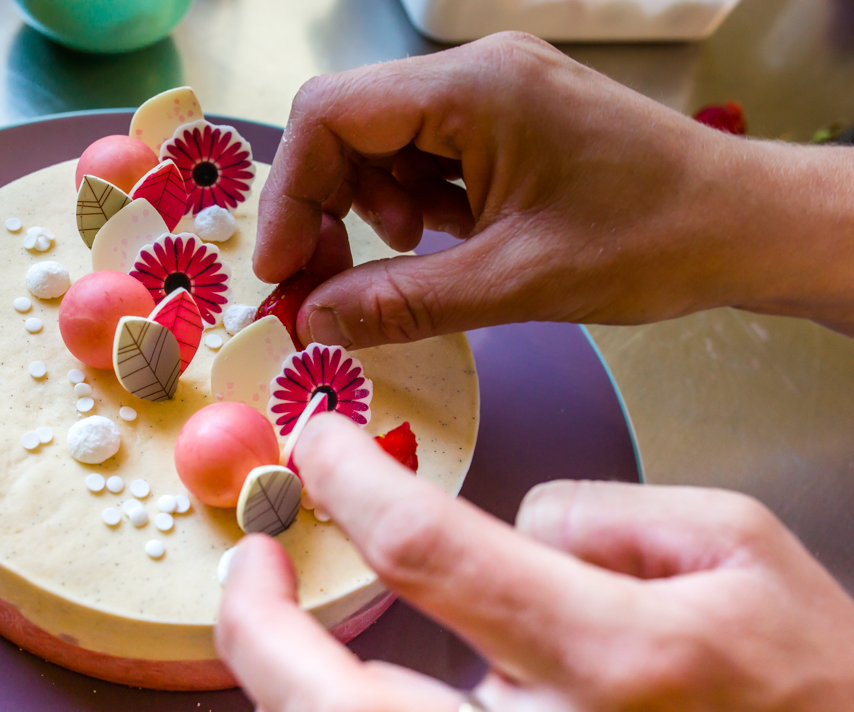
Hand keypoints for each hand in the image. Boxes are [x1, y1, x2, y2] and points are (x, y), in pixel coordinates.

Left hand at [215, 414, 853, 711]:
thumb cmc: (816, 686)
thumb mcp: (739, 547)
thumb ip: (601, 513)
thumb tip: (503, 520)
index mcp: (617, 654)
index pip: (428, 550)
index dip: (349, 481)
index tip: (319, 445)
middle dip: (257, 626)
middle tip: (249, 561)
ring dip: (270, 708)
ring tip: (268, 635)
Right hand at [253, 33, 853, 346]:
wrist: (743, 225)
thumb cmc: (648, 242)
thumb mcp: (512, 282)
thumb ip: (401, 302)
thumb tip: (313, 321)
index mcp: (472, 90)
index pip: (331, 116)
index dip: (289, 195)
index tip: (282, 271)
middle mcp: (475, 74)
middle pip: (348, 125)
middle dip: (323, 206)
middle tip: (322, 282)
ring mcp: (493, 94)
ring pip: (382, 142)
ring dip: (367, 208)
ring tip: (397, 262)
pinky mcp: (507, 121)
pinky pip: (426, 154)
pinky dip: (411, 204)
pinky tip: (436, 242)